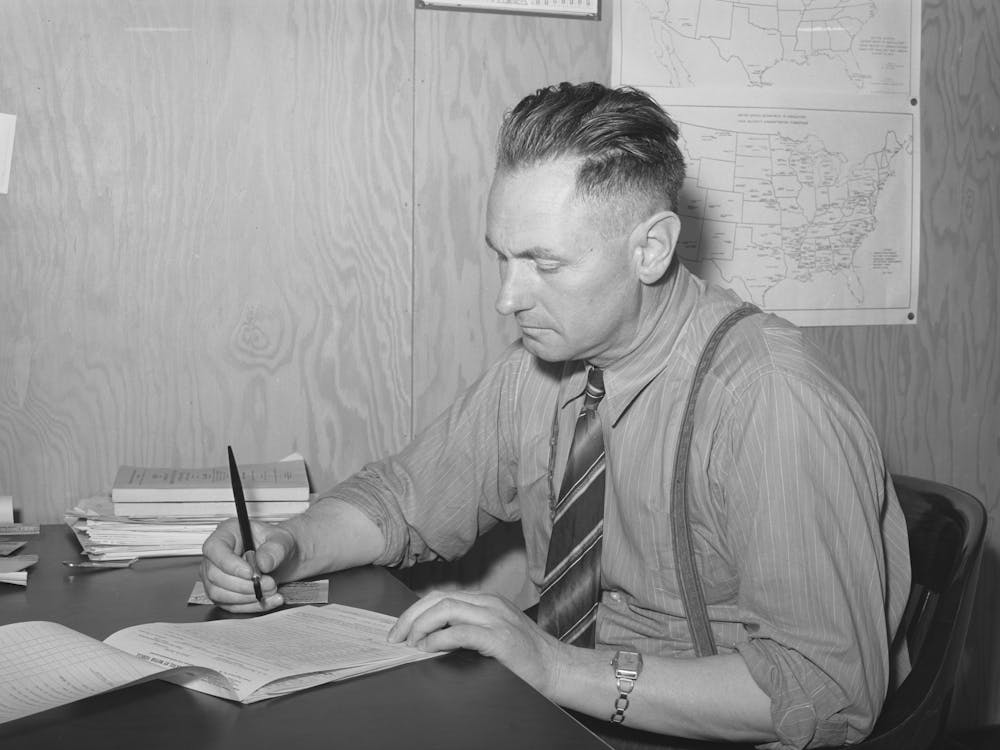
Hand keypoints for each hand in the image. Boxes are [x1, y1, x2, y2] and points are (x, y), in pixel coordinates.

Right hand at [199, 518, 296, 612]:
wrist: (284, 559)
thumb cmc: (278, 544)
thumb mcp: (283, 540)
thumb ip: (274, 550)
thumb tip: (262, 563)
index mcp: (227, 533)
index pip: (214, 549)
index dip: (229, 564)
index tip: (251, 573)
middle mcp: (216, 555)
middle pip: (215, 575)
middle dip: (244, 585)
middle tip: (269, 584)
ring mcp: (216, 576)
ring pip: (219, 594)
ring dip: (247, 597)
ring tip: (272, 590)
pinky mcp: (222, 594)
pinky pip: (230, 606)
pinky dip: (251, 606)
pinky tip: (270, 600)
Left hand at [387, 590, 566, 694]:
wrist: (558, 669)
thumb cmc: (525, 656)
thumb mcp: (493, 633)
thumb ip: (467, 628)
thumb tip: (429, 637)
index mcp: (486, 600)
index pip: (441, 596)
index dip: (415, 611)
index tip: (400, 630)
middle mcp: (489, 603)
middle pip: (438, 598)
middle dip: (411, 616)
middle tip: (396, 637)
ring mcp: (496, 618)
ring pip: (447, 609)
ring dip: (421, 625)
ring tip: (411, 643)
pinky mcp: (500, 638)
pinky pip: (462, 632)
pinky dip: (439, 639)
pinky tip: (429, 648)